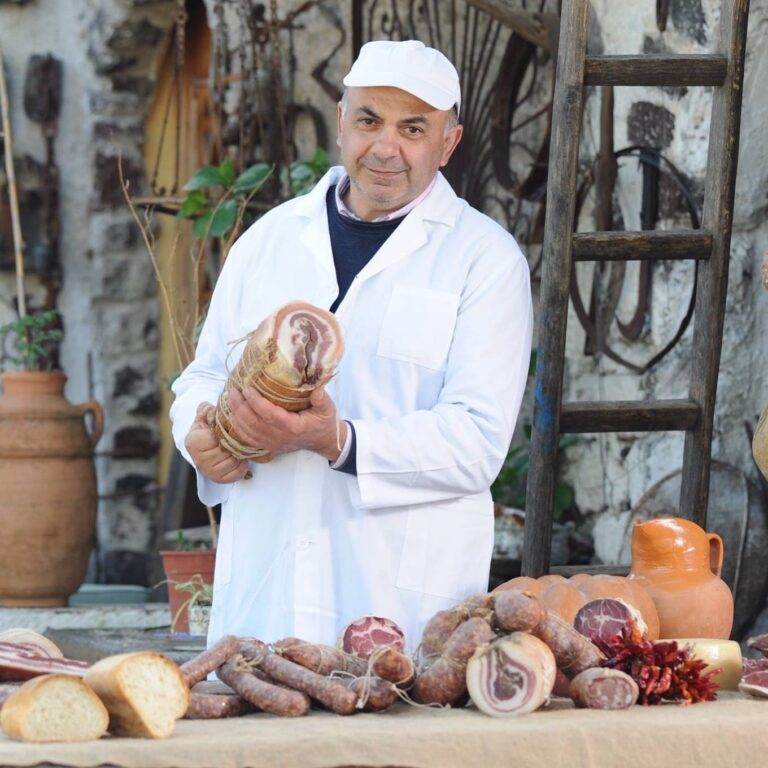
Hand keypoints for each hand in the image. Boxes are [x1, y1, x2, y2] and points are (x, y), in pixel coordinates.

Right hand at [185, 402, 249, 483]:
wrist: (205, 446)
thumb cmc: (206, 429)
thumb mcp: (204, 416)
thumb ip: (206, 410)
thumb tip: (210, 408)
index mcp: (193, 442)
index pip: (217, 437)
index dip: (226, 432)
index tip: (227, 429)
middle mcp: (199, 460)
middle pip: (227, 451)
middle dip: (235, 443)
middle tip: (236, 438)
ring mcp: (209, 472)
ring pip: (234, 461)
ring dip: (240, 454)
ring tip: (237, 447)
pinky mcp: (219, 479)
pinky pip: (237, 473)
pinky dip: (242, 465)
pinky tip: (239, 457)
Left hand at [227, 386, 346, 461]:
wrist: (322, 441)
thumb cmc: (324, 422)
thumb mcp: (327, 409)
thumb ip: (322, 398)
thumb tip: (317, 387)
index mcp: (292, 427)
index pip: (268, 414)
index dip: (255, 401)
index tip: (247, 388)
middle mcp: (279, 437)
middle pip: (252, 422)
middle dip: (240, 406)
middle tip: (233, 390)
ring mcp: (272, 444)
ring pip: (247, 431)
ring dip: (236, 415)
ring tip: (230, 398)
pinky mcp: (268, 446)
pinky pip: (248, 438)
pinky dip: (237, 427)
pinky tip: (233, 414)